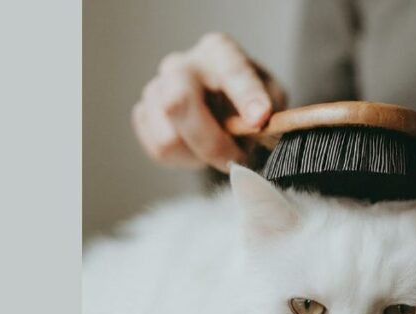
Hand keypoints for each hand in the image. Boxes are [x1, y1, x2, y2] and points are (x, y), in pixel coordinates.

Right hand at [132, 32, 286, 171]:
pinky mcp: (143, 114)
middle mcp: (181, 65)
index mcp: (219, 51)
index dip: (246, 96)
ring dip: (199, 155)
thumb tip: (257, 122)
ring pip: (168, 138)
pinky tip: (198, 147)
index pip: (231, 71)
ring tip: (218, 149)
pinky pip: (159, 150)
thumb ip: (269, 111)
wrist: (222, 108)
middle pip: (177, 102)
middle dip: (209, 141)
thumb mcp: (272, 101)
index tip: (260, 119)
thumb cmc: (249, 102)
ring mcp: (156, 89)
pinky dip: (184, 159)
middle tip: (235, 159)